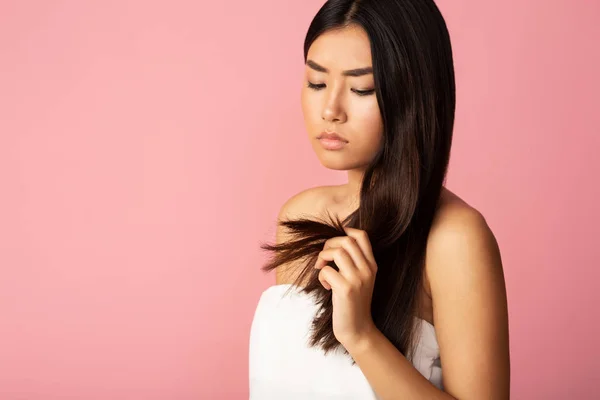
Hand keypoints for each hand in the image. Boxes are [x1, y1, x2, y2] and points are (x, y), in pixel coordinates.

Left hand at [314, 227, 378, 349]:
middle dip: (329, 245)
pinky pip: (327, 271)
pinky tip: (326, 287)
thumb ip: (353, 263)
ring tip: (322, 269)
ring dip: (323, 257)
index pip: (362, 236)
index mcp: (372, 265)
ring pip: (337, 251)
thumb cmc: (353, 303)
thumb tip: (333, 245)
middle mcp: (367, 269)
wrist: (358, 329)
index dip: (345, 231)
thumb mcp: (359, 280)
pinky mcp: (346, 289)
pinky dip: (321, 276)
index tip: (334, 242)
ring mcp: (358, 279)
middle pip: (346, 240)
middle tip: (323, 259)